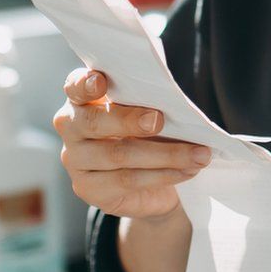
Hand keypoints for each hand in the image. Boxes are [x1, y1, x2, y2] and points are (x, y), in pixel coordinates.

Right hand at [53, 67, 211, 222]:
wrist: (147, 185)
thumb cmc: (145, 135)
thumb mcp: (144, 112)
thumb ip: (146, 103)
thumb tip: (173, 104)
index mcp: (81, 99)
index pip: (75, 87)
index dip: (85, 84)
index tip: (101, 82)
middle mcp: (71, 128)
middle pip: (94, 122)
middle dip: (129, 120)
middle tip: (159, 120)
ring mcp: (75, 160)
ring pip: (118, 155)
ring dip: (165, 154)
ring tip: (199, 154)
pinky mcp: (88, 189)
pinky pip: (128, 180)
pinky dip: (163, 174)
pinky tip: (187, 170)